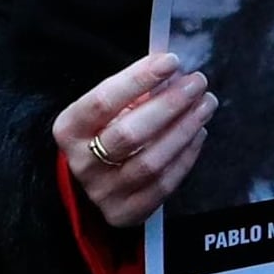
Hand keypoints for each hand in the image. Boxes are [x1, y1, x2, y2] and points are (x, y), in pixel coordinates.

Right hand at [52, 52, 211, 229]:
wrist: (92, 179)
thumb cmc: (102, 132)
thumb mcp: (105, 110)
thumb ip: (132, 92)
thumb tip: (172, 72)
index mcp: (69, 129)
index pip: (103, 101)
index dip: (138, 79)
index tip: (170, 61)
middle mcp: (82, 163)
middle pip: (130, 133)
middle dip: (170, 104)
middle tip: (197, 83)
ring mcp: (103, 192)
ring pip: (151, 162)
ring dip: (184, 129)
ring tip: (204, 105)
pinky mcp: (125, 212)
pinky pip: (163, 185)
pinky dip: (186, 157)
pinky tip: (198, 133)